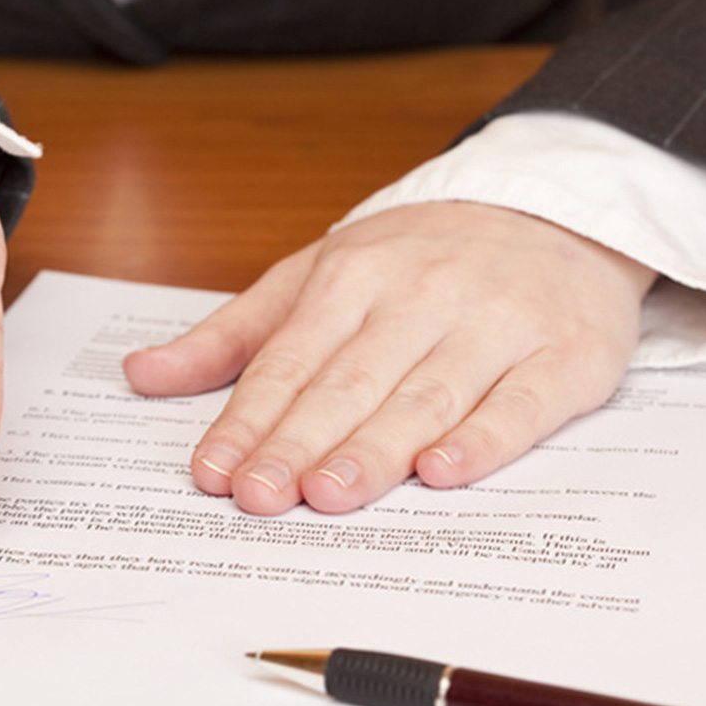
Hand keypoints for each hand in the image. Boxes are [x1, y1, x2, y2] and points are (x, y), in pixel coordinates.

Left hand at [124, 201, 655, 514]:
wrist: (553, 209)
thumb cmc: (418, 256)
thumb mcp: (315, 274)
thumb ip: (233, 334)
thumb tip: (142, 374)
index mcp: (352, 276)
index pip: (289, 360)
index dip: (249, 419)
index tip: (213, 472)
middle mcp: (421, 296)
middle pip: (351, 381)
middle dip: (301, 441)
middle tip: (261, 496)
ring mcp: (495, 323)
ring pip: (427, 394)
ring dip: (376, 447)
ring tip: (329, 493)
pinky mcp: (563, 354)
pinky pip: (522, 402)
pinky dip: (485, 437)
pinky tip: (443, 471)